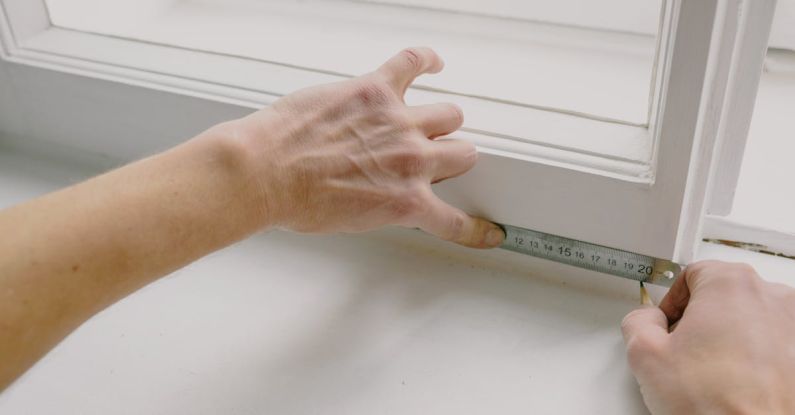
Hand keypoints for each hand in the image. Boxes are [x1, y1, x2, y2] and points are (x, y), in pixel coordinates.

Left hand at [231, 47, 503, 247]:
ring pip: (450, 113)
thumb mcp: (351, 221)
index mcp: (406, 202)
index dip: (476, 229)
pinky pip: (414, 62)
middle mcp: (412, 161)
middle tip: (434, 157)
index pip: (456, 222)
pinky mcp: (375, 90)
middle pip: (463, 153)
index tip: (488, 231)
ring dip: (441, 120)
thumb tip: (388, 195)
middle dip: (452, 157)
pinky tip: (431, 64)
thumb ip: (384, 206)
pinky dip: (426, 60)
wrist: (264, 173)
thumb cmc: (296, 201)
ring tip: (425, 120)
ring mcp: (398, 122)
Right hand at [621, 261, 794, 413]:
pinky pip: (773, 343)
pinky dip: (756, 357)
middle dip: (701, 319)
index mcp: (730, 284)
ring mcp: (794, 325)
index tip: (667, 326)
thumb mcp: (645, 355)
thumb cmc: (717, 404)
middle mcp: (770, 297)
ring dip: (730, 338)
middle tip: (685, 352)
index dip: (672, 301)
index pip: (692, 274)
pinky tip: (738, 383)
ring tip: (713, 374)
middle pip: (723, 293)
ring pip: (750, 319)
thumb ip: (637, 321)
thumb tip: (646, 322)